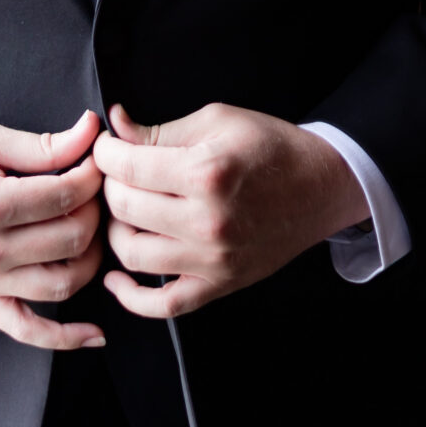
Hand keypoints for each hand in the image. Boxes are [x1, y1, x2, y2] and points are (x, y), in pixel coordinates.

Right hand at [0, 109, 107, 350]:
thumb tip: (91, 132)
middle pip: (72, 239)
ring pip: (62, 284)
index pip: (66, 196)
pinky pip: (26, 329)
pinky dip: (64, 337)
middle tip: (94, 189)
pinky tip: (95, 334)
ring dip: (90, 258)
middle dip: (95, 210)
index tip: (95, 160)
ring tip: (92, 230)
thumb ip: (41, 144)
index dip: (91, 175)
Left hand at [94, 103, 368, 319]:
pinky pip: (164, 305)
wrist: (320, 186)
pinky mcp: (220, 284)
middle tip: (116, 173)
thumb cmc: (271, 146)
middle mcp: (207, 221)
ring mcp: (213, 260)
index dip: (105, 153)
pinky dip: (131, 298)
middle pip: (124, 208)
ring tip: (125, 210)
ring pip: (133, 254)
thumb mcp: (217, 120)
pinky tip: (116, 278)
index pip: (126, 167)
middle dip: (109, 185)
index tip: (106, 147)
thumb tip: (115, 125)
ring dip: (116, 229)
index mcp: (206, 173)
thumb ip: (160, 129)